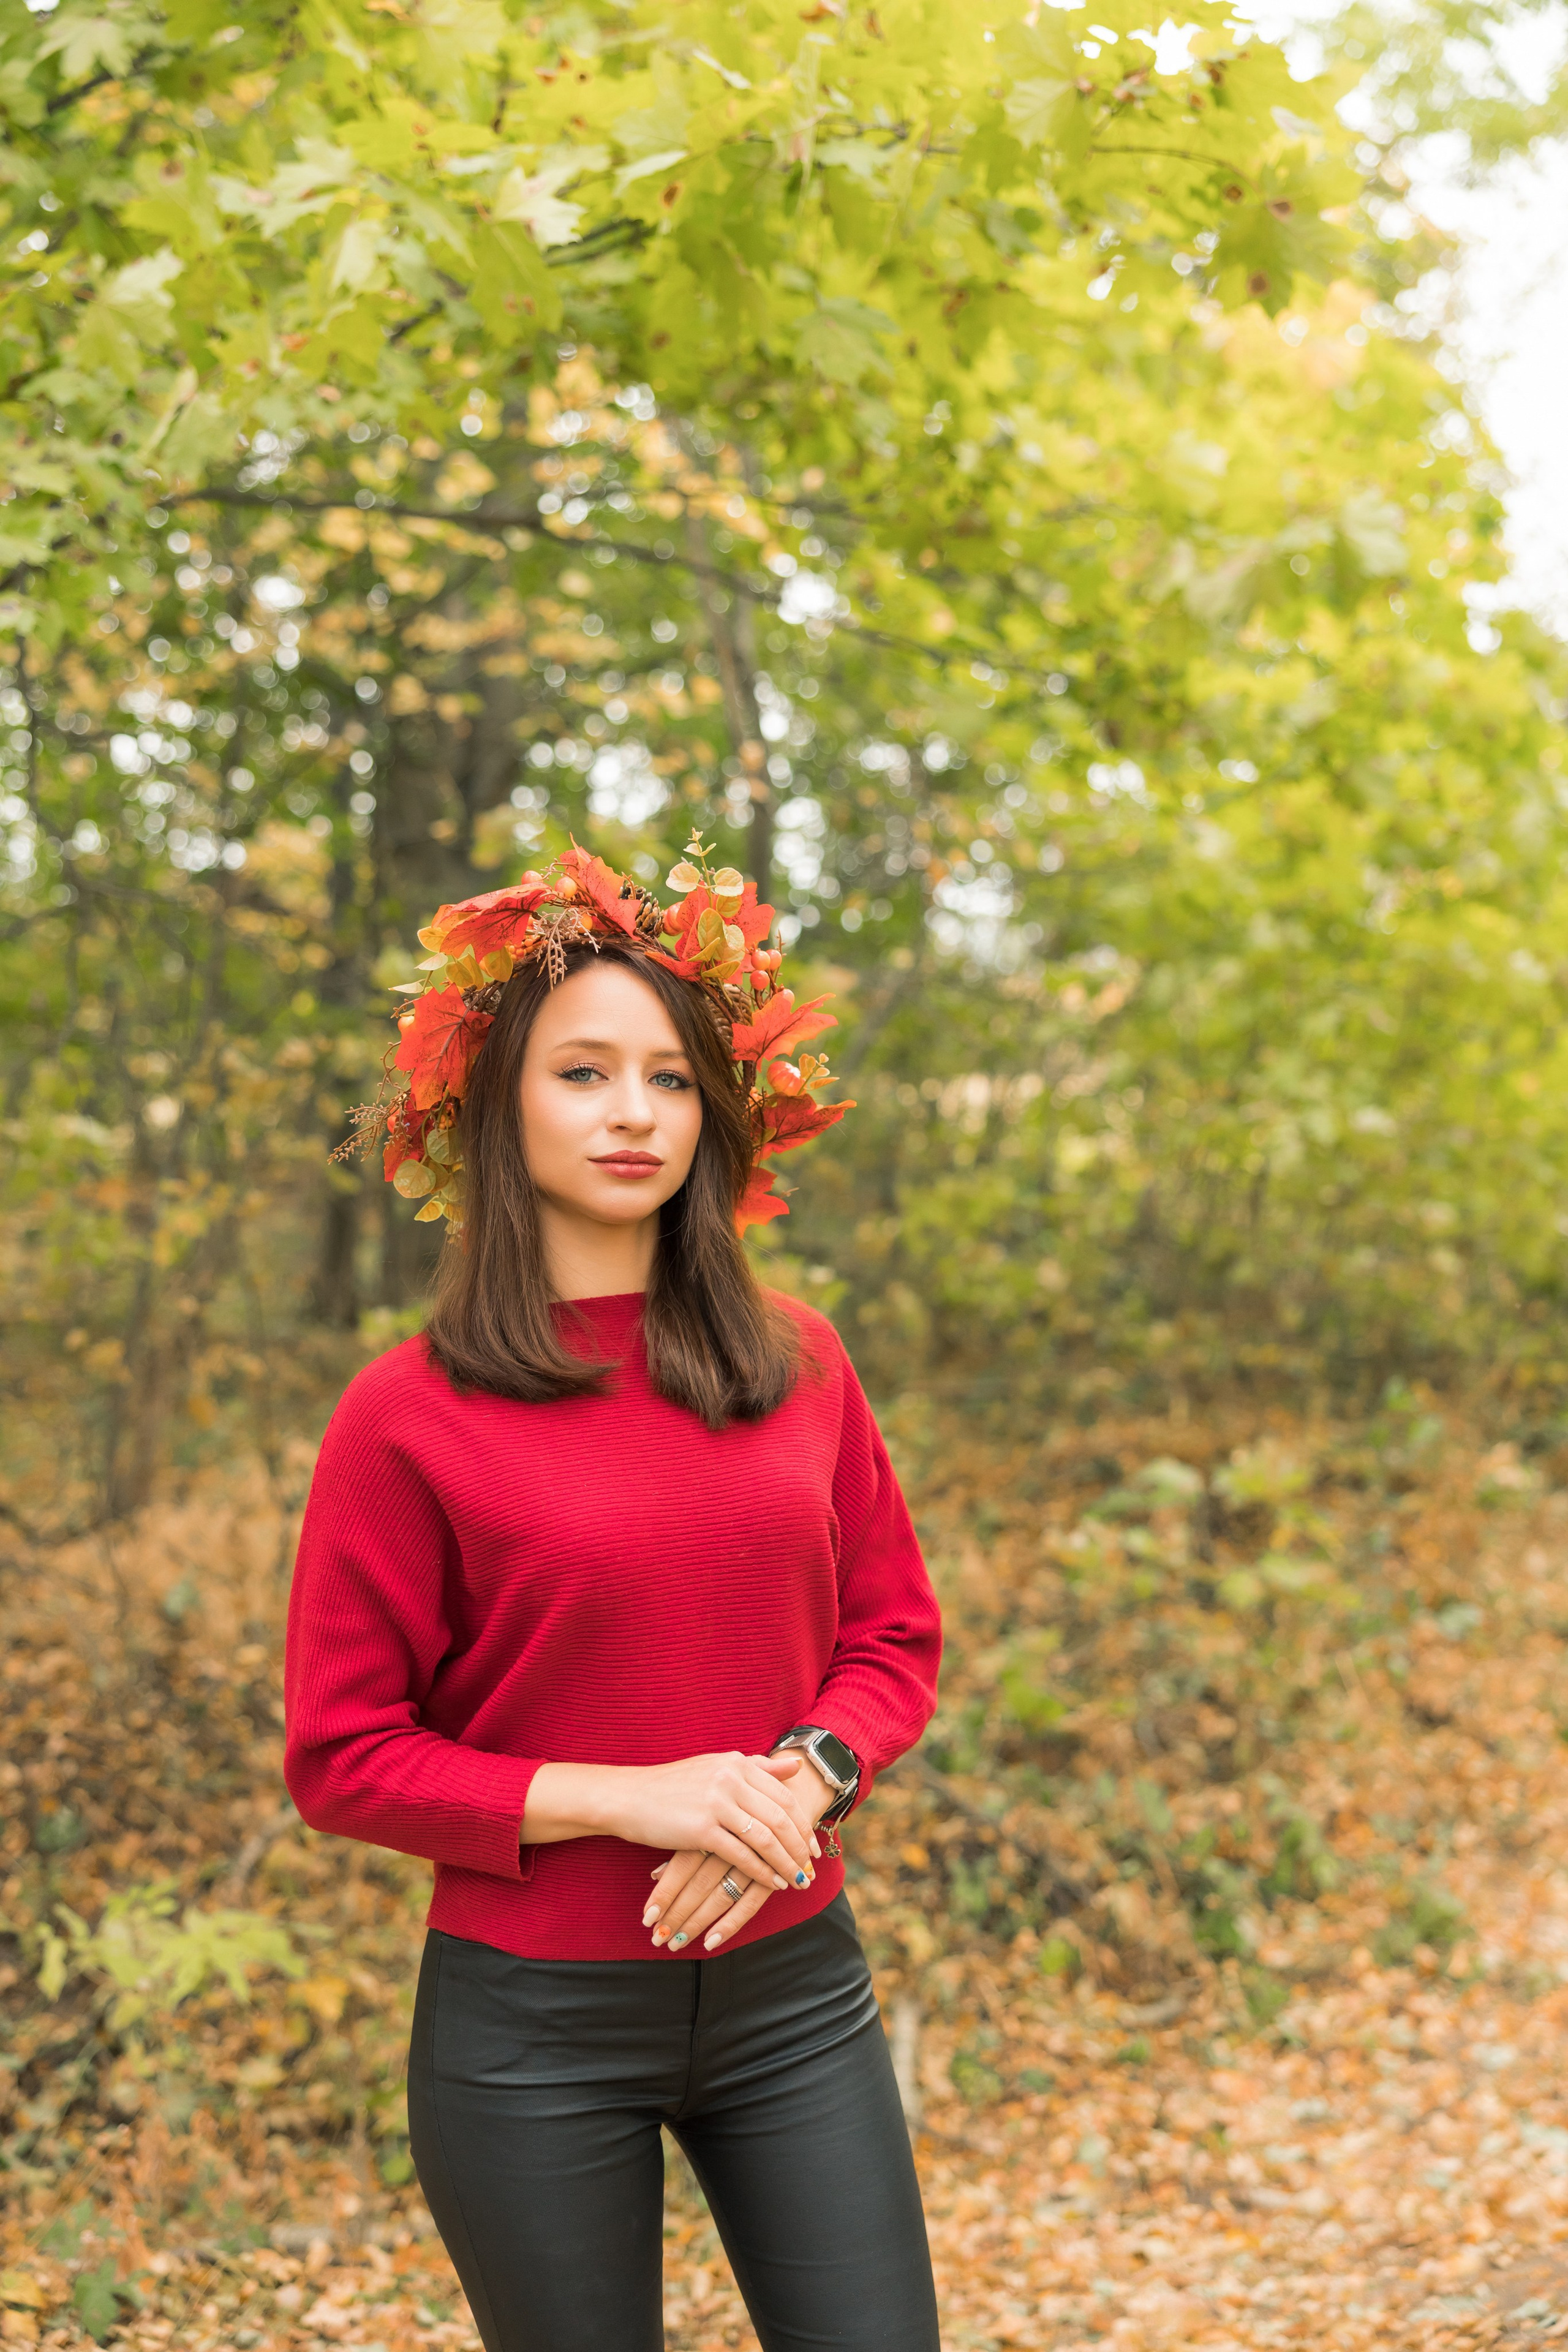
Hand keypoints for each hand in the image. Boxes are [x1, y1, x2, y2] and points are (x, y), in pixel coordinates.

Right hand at [644, 1750, 833, 1952]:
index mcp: (737, 1763)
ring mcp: (716, 1803)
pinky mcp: (701, 1829)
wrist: (630, 1796)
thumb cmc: (674, 1785)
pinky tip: (772, 1883)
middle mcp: (731, 1779)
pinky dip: (761, 1872)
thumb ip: (758, 1767)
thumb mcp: (717, 1767)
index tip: (813, 1845)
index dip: (803, 1823)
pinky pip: (742, 1855)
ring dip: (786, 1863)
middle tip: (812, 1868)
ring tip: (798, 1880)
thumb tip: (796, 1764)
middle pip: (780, 1817)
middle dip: (800, 1847)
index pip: (784, 1796)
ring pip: (765, 1838)